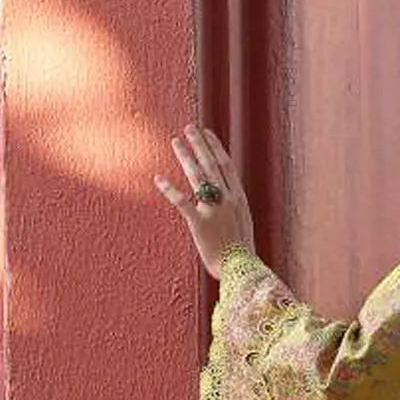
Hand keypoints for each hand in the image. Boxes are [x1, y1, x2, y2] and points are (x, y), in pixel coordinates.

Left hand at [153, 123, 257, 279]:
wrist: (241, 271)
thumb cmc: (240, 254)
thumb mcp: (242, 225)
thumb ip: (232, 208)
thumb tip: (223, 196)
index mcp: (239, 199)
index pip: (226, 166)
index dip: (215, 147)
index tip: (206, 133)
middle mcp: (228, 200)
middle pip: (211, 165)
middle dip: (199, 145)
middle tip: (188, 128)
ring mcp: (214, 211)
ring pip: (198, 177)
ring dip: (186, 157)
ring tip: (175, 141)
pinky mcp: (199, 223)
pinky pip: (182, 202)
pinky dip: (169, 189)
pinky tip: (158, 178)